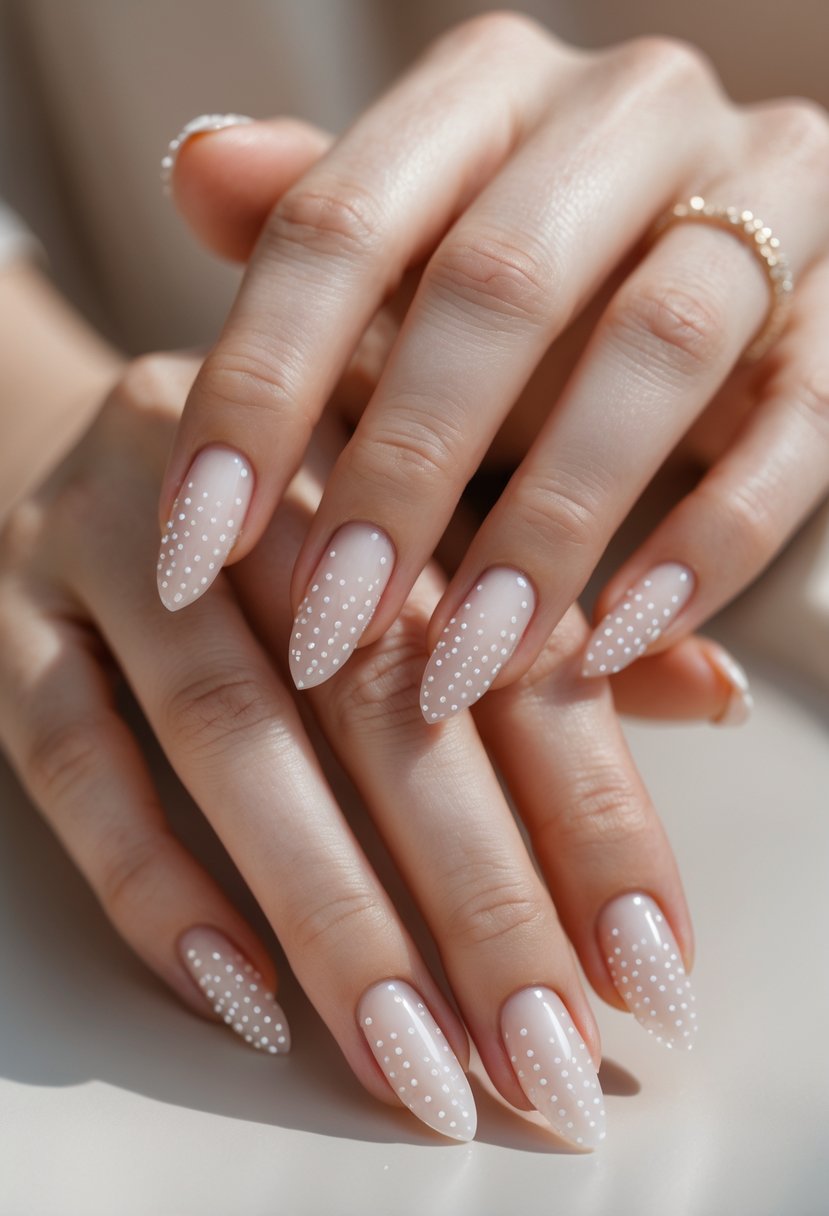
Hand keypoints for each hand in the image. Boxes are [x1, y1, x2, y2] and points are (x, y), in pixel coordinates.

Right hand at [0, 350, 740, 1145]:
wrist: (86, 437)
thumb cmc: (296, 503)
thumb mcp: (434, 521)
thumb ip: (552, 613)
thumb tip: (714, 695)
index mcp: (386, 443)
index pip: (507, 635)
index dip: (587, 802)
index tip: (645, 961)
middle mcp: (252, 482)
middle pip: (379, 693)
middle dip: (475, 889)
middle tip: (539, 1052)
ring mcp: (115, 543)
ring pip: (228, 729)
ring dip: (329, 909)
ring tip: (412, 1057)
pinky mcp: (10, 616)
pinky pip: (70, 753)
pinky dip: (154, 879)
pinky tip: (239, 994)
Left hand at [157, 14, 828, 721]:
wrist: (708, 268)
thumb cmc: (517, 289)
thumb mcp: (410, 258)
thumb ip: (315, 226)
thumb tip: (200, 167)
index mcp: (487, 91)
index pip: (340, 223)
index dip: (259, 388)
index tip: (195, 546)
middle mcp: (626, 115)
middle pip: (498, 283)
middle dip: (405, 471)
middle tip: (333, 629)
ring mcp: (760, 200)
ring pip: (654, 351)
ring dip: (550, 527)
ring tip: (465, 665)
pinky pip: (796, 433)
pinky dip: (709, 546)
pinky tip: (620, 643)